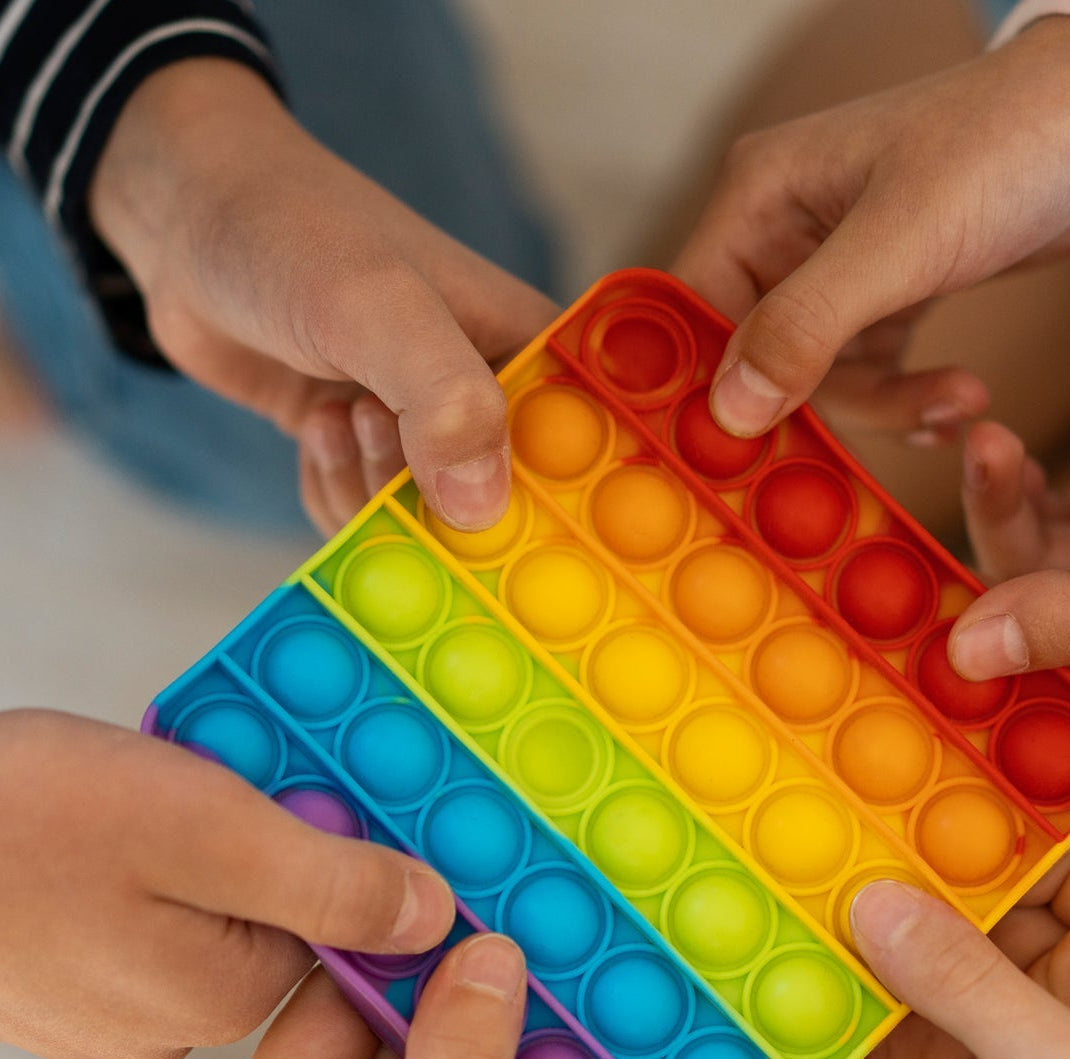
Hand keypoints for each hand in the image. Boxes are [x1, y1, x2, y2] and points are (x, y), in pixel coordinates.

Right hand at [0, 710, 453, 1058]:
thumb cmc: (30, 823)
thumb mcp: (214, 830)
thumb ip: (333, 883)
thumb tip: (432, 919)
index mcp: (224, 996)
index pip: (332, 933)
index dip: (337, 854)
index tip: (319, 793)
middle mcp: (168, 1026)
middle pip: (265, 923)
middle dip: (258, 848)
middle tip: (220, 776)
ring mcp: (99, 1007)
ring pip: (194, 914)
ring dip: (191, 852)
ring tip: (142, 793)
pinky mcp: (51, 978)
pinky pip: (130, 916)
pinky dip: (131, 867)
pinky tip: (97, 822)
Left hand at [89, 60, 556, 535]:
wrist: (188, 218)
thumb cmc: (294, 235)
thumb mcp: (379, 309)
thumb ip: (444, 404)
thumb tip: (482, 513)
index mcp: (529, 354)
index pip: (579, 460)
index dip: (543, 508)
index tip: (480, 520)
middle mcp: (491, 399)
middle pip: (498, 514)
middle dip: (426, 503)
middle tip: (367, 422)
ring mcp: (426, 430)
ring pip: (424, 528)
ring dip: (364, 494)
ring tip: (330, 415)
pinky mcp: (369, 451)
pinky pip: (371, 522)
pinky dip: (334, 497)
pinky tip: (313, 431)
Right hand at [675, 18, 1069, 442]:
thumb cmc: (1017, 141)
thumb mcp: (903, 241)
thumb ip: (806, 326)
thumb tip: (727, 409)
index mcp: (762, 197)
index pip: (691, 315)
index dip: (706, 390)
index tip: (738, 457)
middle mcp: (787, 233)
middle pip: (754, 363)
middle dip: (824, 407)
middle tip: (894, 427)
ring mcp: (838, 267)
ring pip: (817, 382)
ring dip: (885, 407)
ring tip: (961, 403)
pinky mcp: (891, 294)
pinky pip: (869, 376)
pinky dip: (906, 400)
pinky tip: (953, 404)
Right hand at [822, 823, 1069, 1058]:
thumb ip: (967, 983)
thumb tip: (882, 906)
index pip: (1069, 839)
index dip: (1001, 804)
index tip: (918, 780)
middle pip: (976, 897)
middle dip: (903, 895)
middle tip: (831, 882)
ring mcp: (1018, 1024)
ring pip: (928, 965)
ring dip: (871, 982)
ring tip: (821, 1000)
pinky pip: (908, 1033)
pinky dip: (868, 1049)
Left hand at [948, 272, 1069, 744]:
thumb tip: (973, 665)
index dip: (1010, 711)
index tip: (930, 681)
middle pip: (1045, 641)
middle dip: (989, 594)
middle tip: (932, 553)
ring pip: (1038, 569)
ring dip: (998, 516)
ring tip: (988, 450)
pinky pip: (1050, 510)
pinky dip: (1015, 483)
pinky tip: (996, 447)